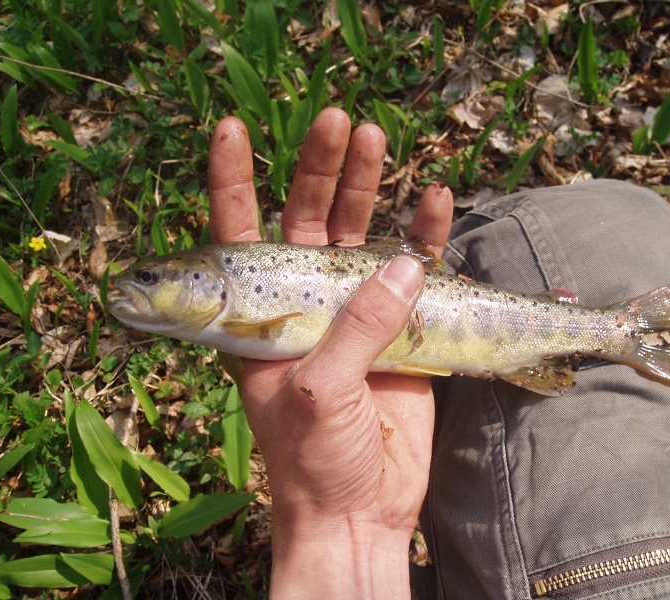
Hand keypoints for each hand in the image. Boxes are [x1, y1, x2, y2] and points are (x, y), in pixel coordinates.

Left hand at [208, 108, 452, 598]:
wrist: (359, 511)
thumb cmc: (314, 460)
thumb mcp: (320, 392)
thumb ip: (359, 328)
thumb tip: (403, 265)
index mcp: (258, 319)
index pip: (236, 235)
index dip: (233, 181)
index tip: (234, 128)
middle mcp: (301, 305)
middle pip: (306, 220)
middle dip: (319, 171)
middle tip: (337, 122)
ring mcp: (352, 314)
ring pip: (359, 236)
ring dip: (368, 189)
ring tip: (376, 138)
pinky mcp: (398, 331)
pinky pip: (414, 274)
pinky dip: (425, 239)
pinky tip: (435, 202)